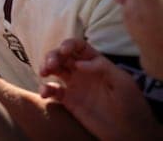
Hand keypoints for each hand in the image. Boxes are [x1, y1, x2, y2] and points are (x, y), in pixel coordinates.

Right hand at [39, 38, 160, 138]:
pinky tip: (45, 93)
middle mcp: (83, 71)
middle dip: (53, 55)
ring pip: (55, 69)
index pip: (79, 47)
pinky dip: (45, 89)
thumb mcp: (122, 82)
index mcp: (96, 63)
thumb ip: (102, 67)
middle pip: (62, 55)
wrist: (128, 130)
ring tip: (44, 73)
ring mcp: (74, 85)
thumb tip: (78, 63)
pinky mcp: (68, 100)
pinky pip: (53, 90)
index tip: (64, 50)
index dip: (69, 44)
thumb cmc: (131, 104)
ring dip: (45, 67)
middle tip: (51, 65)